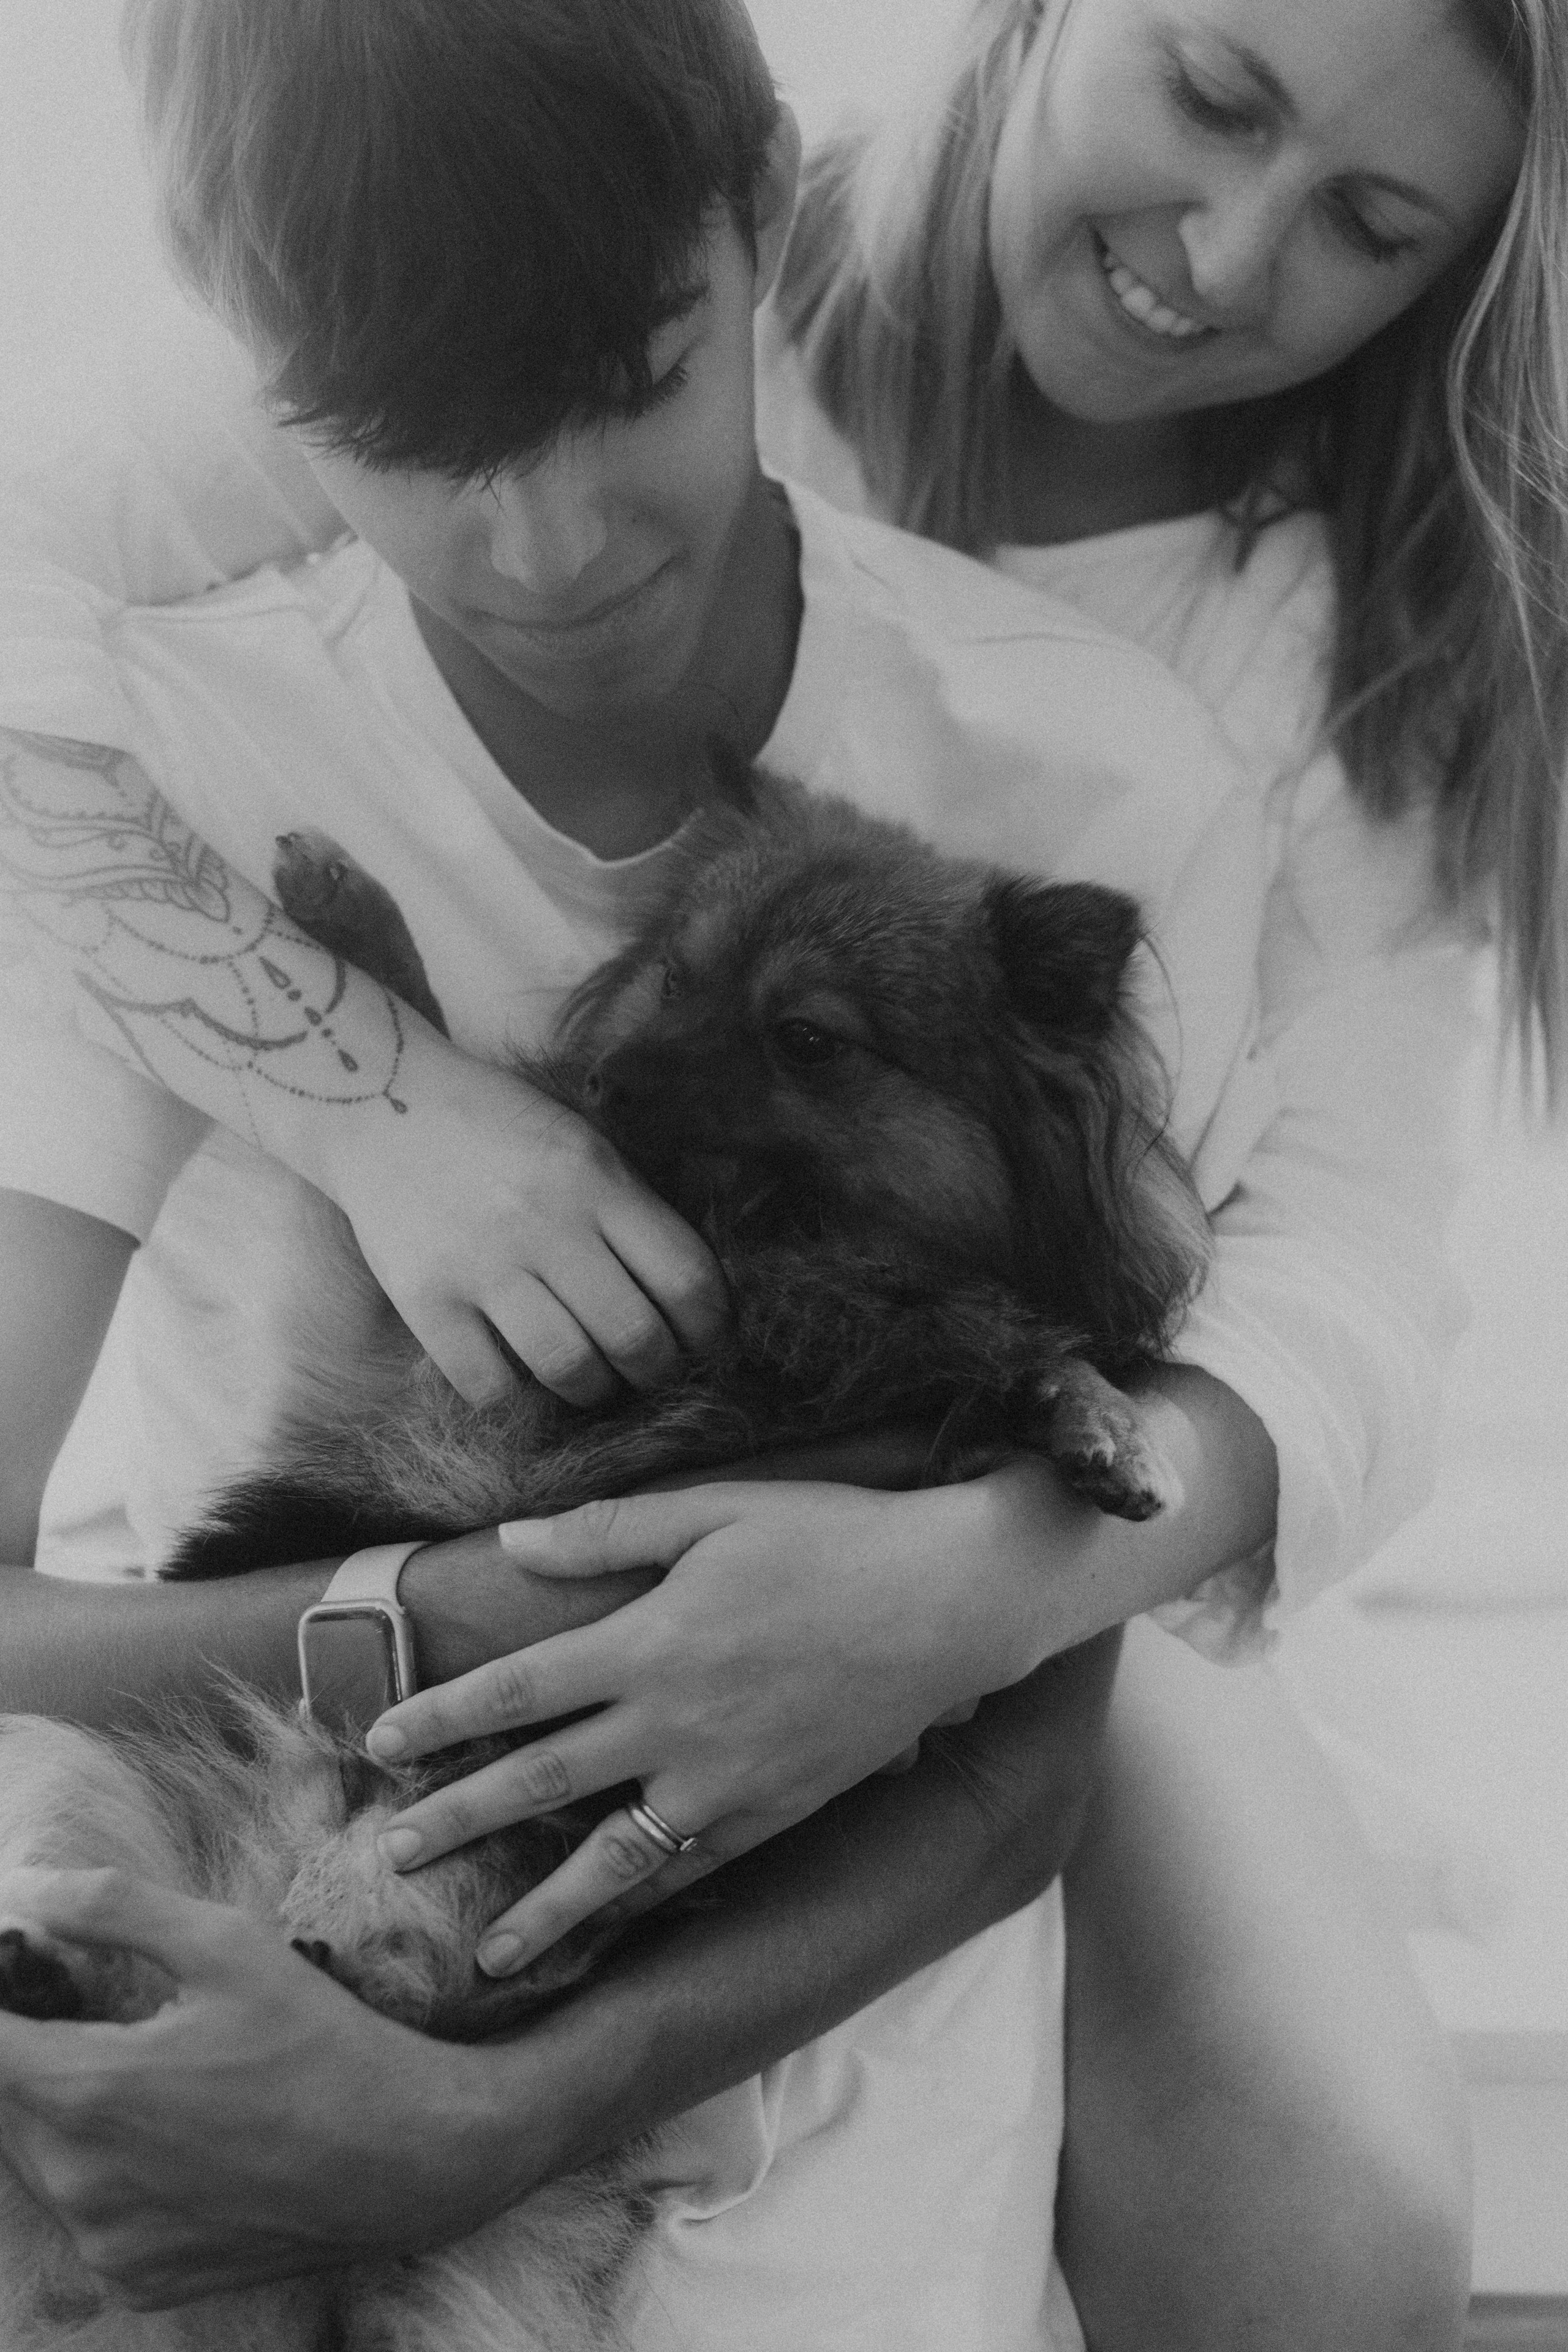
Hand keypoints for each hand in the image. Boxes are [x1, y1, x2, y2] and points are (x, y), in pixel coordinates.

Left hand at [0, 1868, 513, 2307]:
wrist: (407, 2158)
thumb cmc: (323, 2041)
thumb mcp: (228, 1946)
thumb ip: (115, 1908)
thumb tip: (30, 1889)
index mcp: (91, 2092)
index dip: (3, 1991)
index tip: (22, 1963)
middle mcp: (80, 2183)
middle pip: (5, 2100)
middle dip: (32, 2044)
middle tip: (86, 2002)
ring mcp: (106, 2244)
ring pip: (38, 2158)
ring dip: (62, 2106)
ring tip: (140, 2062)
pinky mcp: (136, 2280)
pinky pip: (85, 2213)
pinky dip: (102, 2167)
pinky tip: (170, 2131)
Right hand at [316, 1018, 727, 1407]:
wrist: (377, 1103)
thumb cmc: (496, 1126)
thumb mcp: (581, 1143)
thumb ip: (630, 1208)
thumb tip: (691, 1294)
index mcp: (595, 1179)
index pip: (685, 1276)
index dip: (710, 1326)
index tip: (704, 1340)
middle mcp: (545, 1223)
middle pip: (635, 1335)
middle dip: (658, 1369)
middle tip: (651, 1369)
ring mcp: (482, 1265)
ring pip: (569, 1368)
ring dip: (595, 1390)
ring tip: (593, 1381)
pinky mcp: (425, 1299)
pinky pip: (489, 1385)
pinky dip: (516, 1398)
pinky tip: (520, 1376)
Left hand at [365, 1478, 1056, 1976]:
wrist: (948, 1601)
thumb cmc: (831, 1538)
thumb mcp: (714, 1511)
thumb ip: (607, 1533)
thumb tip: (512, 1541)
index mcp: (647, 1642)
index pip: (514, 1690)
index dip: (438, 1718)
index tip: (377, 1744)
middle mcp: (673, 1723)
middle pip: (539, 1780)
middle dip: (456, 1820)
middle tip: (390, 1855)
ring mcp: (725, 1780)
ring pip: (612, 1858)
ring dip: (542, 1907)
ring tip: (488, 1953)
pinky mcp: (775, 1811)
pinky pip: (693, 1869)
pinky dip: (644, 1903)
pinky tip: (610, 1925)